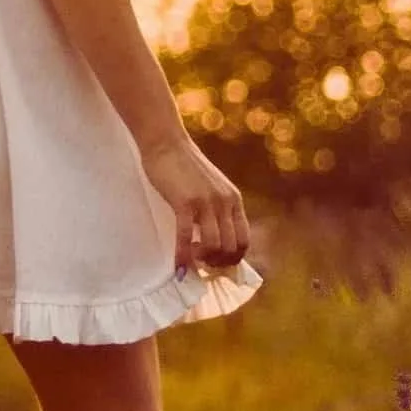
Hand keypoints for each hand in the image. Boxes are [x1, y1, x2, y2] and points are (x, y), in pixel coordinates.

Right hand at [141, 133, 251, 277]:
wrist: (166, 143)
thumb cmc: (183, 166)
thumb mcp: (211, 187)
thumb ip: (216, 208)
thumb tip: (213, 236)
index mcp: (233, 199)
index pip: (244, 240)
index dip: (233, 258)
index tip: (217, 264)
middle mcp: (225, 202)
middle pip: (231, 247)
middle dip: (218, 263)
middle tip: (202, 265)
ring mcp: (206, 202)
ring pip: (213, 246)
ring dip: (202, 261)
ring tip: (191, 260)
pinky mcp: (185, 202)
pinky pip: (187, 238)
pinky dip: (183, 257)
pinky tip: (177, 267)